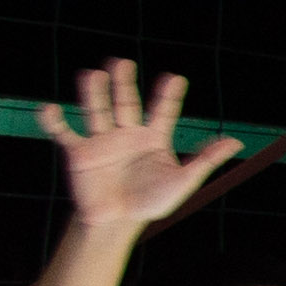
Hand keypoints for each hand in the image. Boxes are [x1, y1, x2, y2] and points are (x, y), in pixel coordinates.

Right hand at [37, 59, 235, 236]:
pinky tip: (50, 108)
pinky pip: (64, 133)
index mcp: (153, 138)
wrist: (117, 222)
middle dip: (123, 83)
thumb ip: (205, 160)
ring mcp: (102, 141)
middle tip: (122, 63)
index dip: (168, 96)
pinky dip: (54, 122)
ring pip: (96, 111)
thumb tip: (236, 141)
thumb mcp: (183, 182)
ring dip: (93, 94)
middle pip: (126, 103)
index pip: (162, 111)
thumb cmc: (151, 202)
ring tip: (93, 74)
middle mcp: (127, 133)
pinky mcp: (79, 153)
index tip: (174, 79)